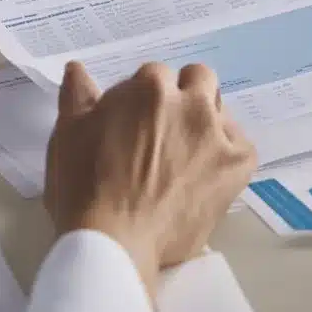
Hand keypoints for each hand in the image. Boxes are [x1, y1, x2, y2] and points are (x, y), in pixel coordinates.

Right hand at [44, 61, 257, 301]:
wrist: (114, 241)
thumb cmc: (84, 188)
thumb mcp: (69, 134)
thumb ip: (78, 96)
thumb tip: (78, 70)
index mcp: (149, 88)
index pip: (155, 75)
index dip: (144, 97)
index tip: (137, 120)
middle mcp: (190, 102)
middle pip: (198, 78)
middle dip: (184, 94)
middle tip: (166, 128)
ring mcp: (217, 133)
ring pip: (220, 109)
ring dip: (206, 122)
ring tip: (186, 155)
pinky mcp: (237, 165)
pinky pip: (242, 145)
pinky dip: (227, 154)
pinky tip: (206, 173)